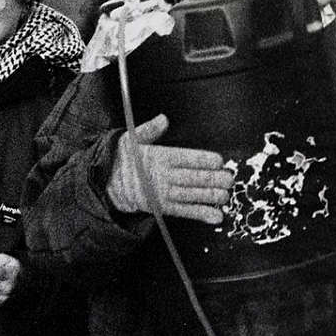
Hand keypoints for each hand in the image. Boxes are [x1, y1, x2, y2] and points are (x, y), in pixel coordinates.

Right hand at [107, 114, 232, 223]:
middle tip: (229, 179)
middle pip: (192, 178)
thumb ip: (148, 130)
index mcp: (157, 157)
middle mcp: (162, 176)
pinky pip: (184, 211)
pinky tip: (216, 216)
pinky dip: (201, 214)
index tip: (219, 161)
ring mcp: (162, 193)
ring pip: (191, 195)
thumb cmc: (121, 160)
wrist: (106, 185)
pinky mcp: (162, 208)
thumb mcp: (129, 139)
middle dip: (213, 179)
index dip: (203, 159)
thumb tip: (163, 119)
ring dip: (210, 197)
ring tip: (226, 196)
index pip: (185, 158)